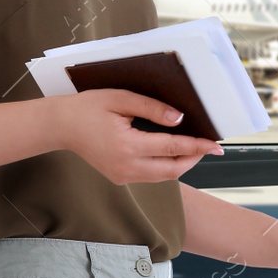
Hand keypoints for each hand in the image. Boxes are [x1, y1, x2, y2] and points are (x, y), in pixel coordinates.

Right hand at [51, 88, 223, 185]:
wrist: (61, 126)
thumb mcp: (121, 99)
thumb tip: (179, 119)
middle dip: (194, 158)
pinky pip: (150, 175)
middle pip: (172, 170)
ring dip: (181, 164)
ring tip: (195, 148)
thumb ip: (152, 109)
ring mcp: (122, 176)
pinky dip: (166, 165)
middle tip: (209, 146)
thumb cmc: (89, 108)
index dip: (198, 147)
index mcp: (127, 146)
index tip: (216, 145)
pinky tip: (173, 152)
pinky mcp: (119, 177)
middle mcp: (126, 167)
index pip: (173, 149)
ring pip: (162, 176)